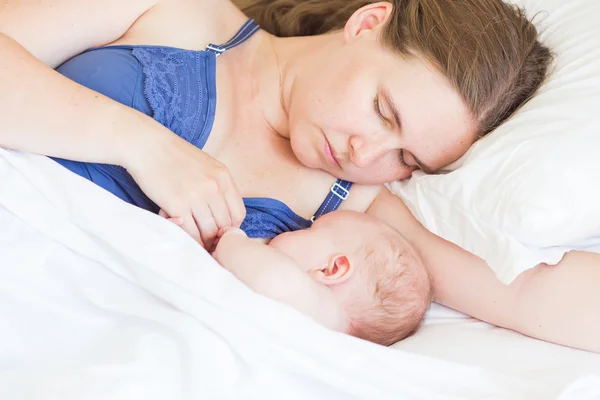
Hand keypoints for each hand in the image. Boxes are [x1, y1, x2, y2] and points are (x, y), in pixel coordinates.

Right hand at [126, 132, 245, 249]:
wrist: (147, 146)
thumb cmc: (174, 156)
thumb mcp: (206, 165)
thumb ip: (217, 186)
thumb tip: (222, 212)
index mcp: (223, 177)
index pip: (238, 214)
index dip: (230, 227)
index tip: (220, 231)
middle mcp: (214, 187)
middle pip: (224, 225)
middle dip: (216, 237)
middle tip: (206, 240)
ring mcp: (196, 196)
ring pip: (209, 232)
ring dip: (203, 240)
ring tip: (195, 240)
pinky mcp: (177, 205)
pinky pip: (190, 232)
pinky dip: (189, 239)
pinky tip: (184, 236)